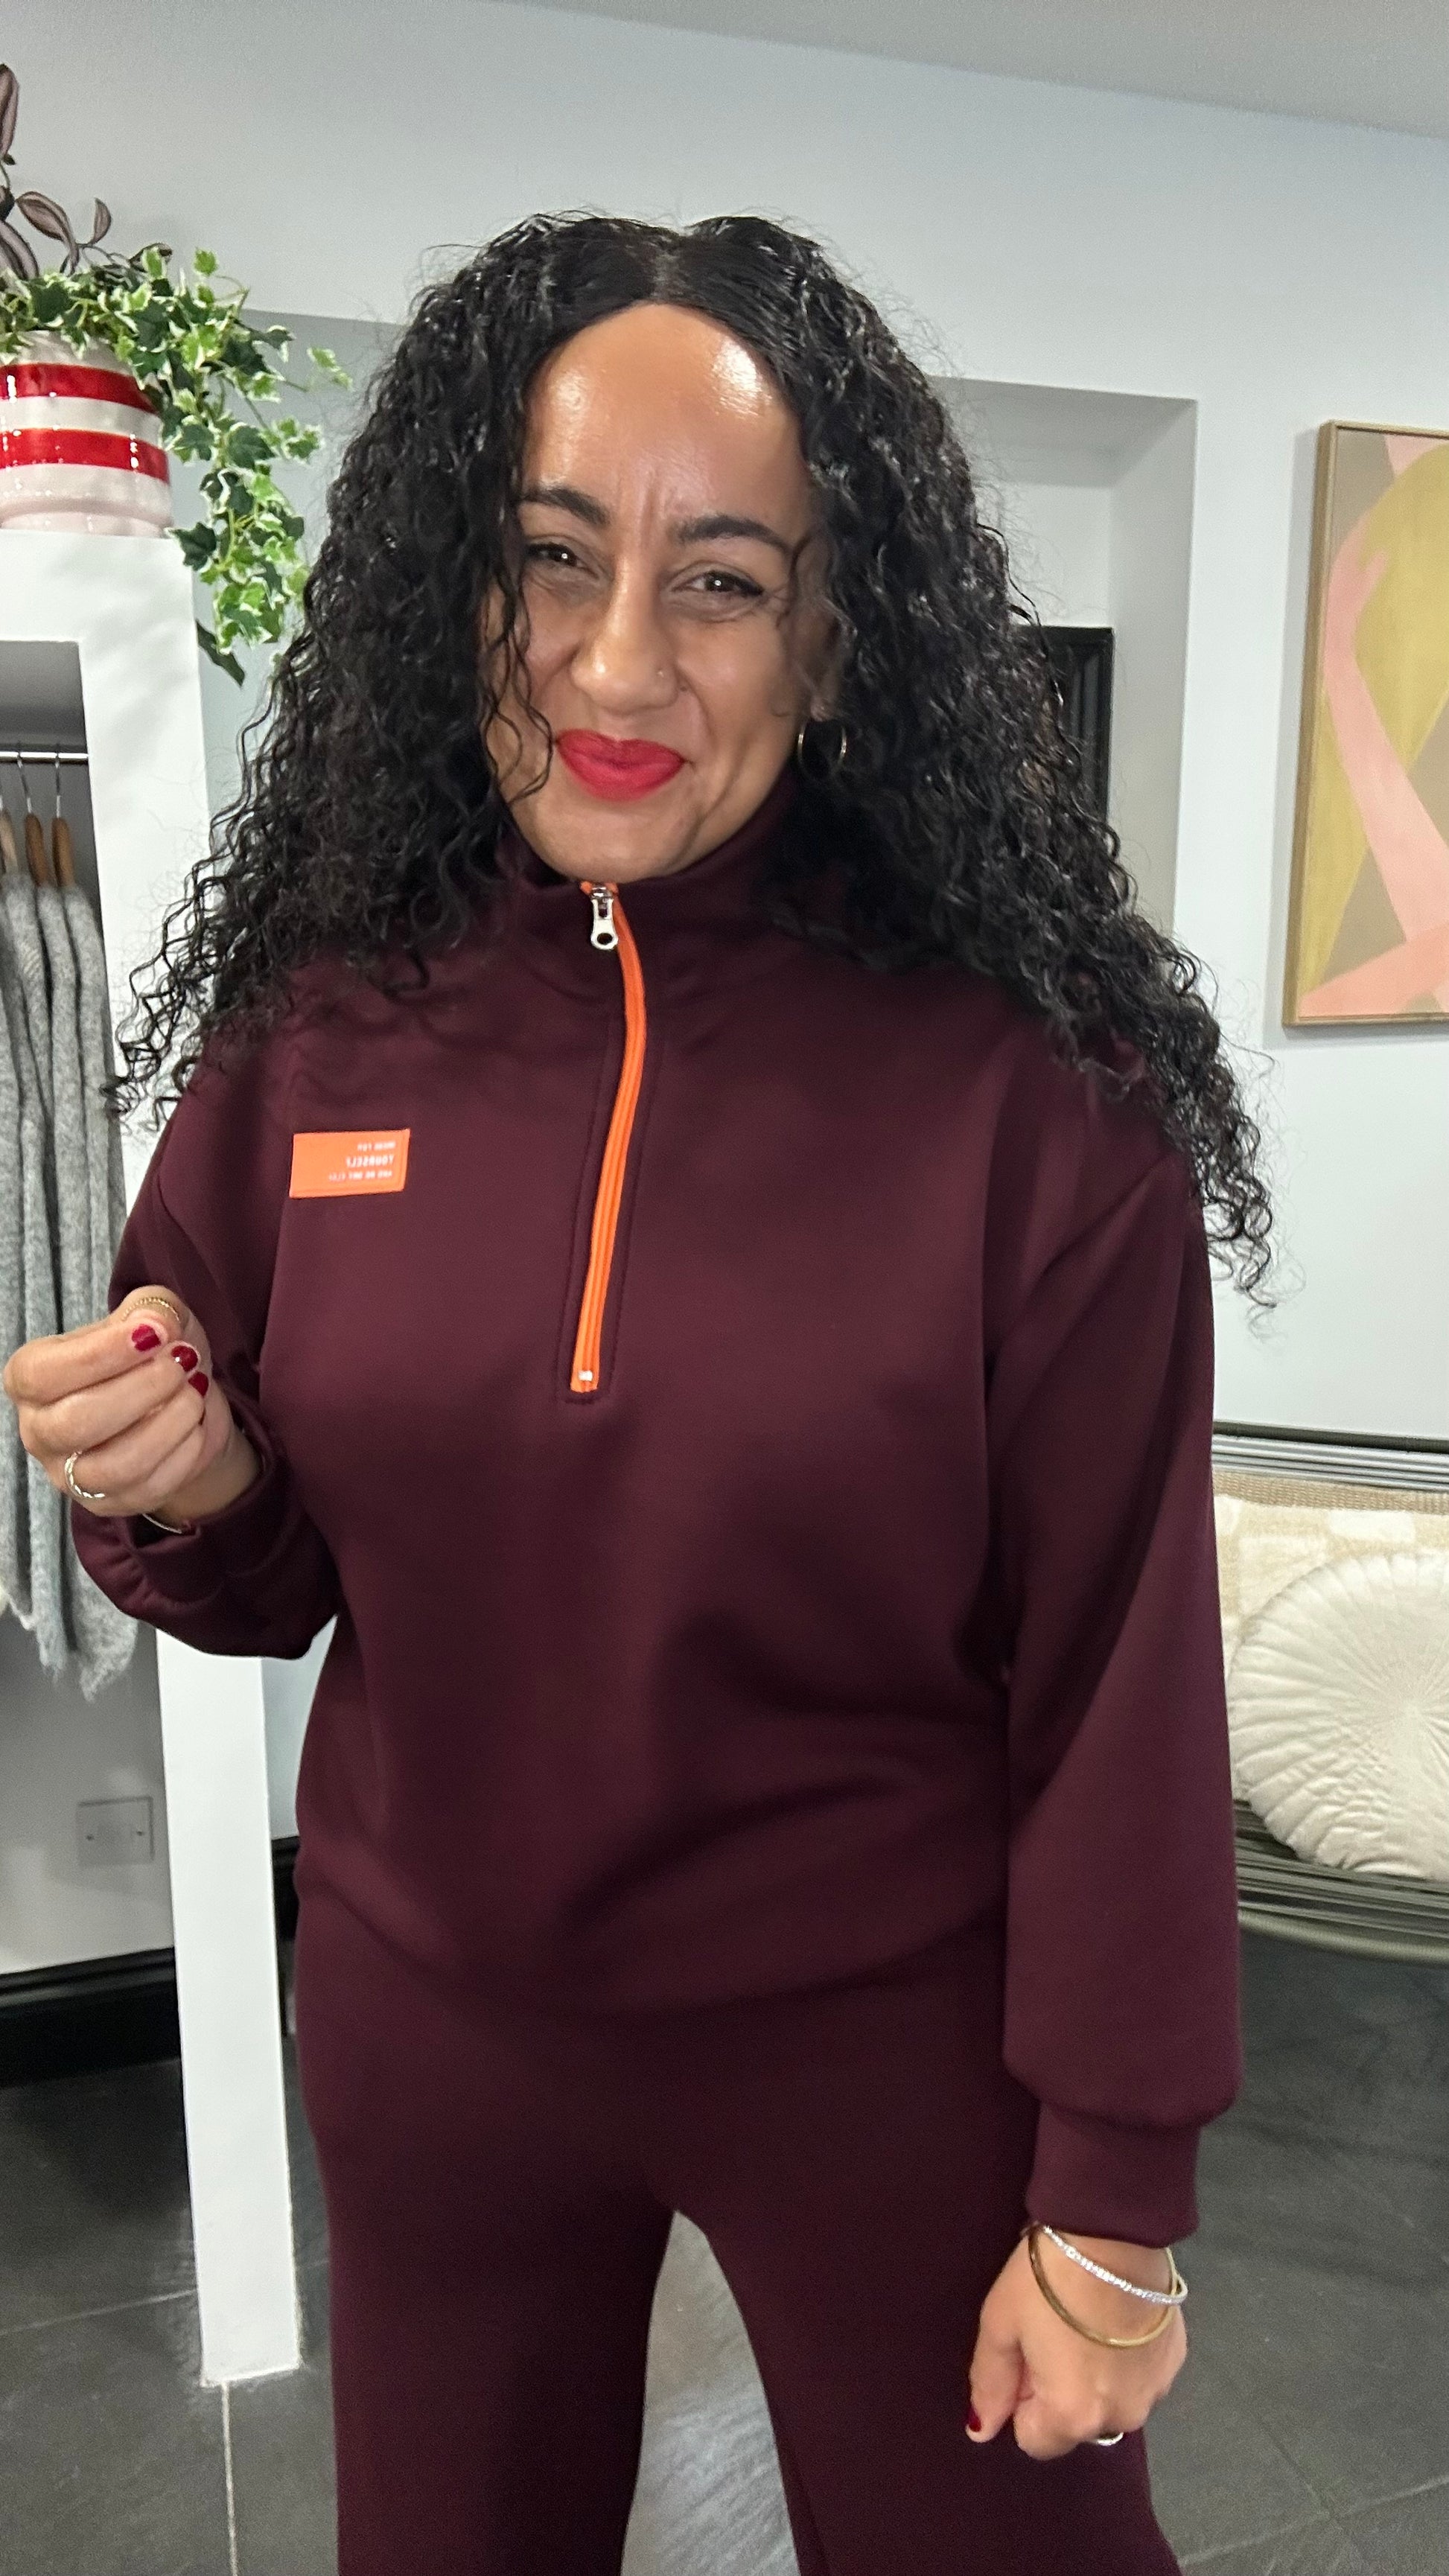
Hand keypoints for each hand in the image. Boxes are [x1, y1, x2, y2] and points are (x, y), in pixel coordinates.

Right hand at [3, 1284, 259, 1526]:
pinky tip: (194, 1423)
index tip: (153, 1333)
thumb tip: (155, 1323)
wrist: (182, 1405)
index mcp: (31, 1378)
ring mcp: (71, 1475)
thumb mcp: (153, 1316)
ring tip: (193, 1391)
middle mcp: (40, 1431)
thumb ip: (152, 1309)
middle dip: (141, 1389)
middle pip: (75, 1423)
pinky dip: (184, 1451)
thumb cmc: (153, 1357)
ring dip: (167, 1424)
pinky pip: (148, 1488)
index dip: (99, 1355)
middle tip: (181, 1361)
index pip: (41, 1375)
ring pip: (112, 1466)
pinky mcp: (111, 1504)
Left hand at [967, 2229, 1186, 2458]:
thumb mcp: (1001, 2325)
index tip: (1026, 2353)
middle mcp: (1121, 2416)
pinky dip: (1125, 2358)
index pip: (1034, 2439)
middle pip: (1075, 2424)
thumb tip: (981, 2431)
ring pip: (1109, 2401)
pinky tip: (1115, 2318)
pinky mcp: (1176, 2360)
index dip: (1021, 2398)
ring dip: (1094, 2377)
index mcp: (1072, 2416)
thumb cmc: (1047, 2277)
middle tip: (1053, 2333)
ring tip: (1086, 2321)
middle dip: (1058, 2391)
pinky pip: (1139, 2377)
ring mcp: (1155, 2390)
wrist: (1112, 2230)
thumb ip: (990, 2385)